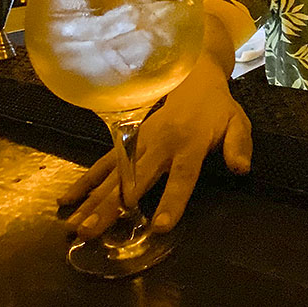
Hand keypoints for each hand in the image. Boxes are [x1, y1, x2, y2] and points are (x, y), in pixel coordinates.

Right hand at [59, 57, 251, 239]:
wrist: (193, 76)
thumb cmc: (218, 108)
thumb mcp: (237, 122)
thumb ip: (238, 146)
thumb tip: (241, 169)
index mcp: (191, 143)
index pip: (182, 176)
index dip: (172, 201)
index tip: (159, 226)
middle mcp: (160, 144)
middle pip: (135, 179)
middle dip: (112, 207)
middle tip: (90, 231)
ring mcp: (140, 141)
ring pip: (114, 174)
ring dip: (92, 199)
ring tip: (74, 224)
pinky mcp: (128, 140)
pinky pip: (104, 163)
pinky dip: (85, 181)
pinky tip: (67, 200)